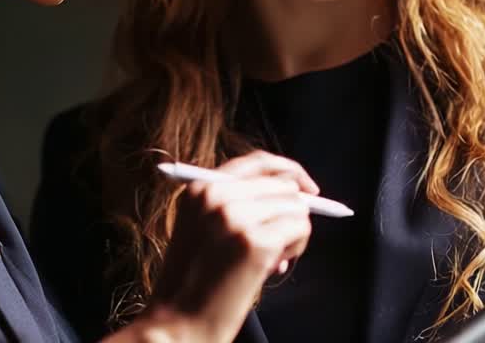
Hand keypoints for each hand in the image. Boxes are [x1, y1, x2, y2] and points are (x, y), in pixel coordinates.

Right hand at [134, 151, 317, 342]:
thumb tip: (295, 196)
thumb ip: (238, 204)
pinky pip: (300, 228)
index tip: (306, 187)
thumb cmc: (193, 283)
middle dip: (289, 214)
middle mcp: (217, 195)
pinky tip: (273, 266)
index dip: (288, 171)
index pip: (258, 162)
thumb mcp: (203, 227)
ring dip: (293, 234)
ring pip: (296, 207)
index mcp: (201, 187)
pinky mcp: (255, 242)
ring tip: (269, 259)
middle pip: (284, 186)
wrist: (178, 323)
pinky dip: (296, 248)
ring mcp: (236, 217)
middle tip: (278, 245)